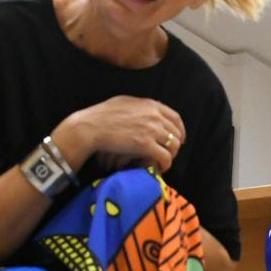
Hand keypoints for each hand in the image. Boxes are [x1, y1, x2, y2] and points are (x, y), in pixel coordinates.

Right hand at [53, 96, 185, 174]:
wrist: (90, 127)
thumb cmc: (101, 115)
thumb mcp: (124, 102)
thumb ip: (139, 106)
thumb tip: (146, 110)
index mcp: (150, 104)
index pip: (175, 117)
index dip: (180, 129)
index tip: (180, 138)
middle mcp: (154, 115)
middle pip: (176, 132)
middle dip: (176, 145)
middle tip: (170, 153)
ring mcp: (151, 130)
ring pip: (173, 146)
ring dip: (171, 156)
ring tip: (163, 162)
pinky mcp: (145, 145)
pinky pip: (165, 157)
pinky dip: (165, 164)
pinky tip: (159, 168)